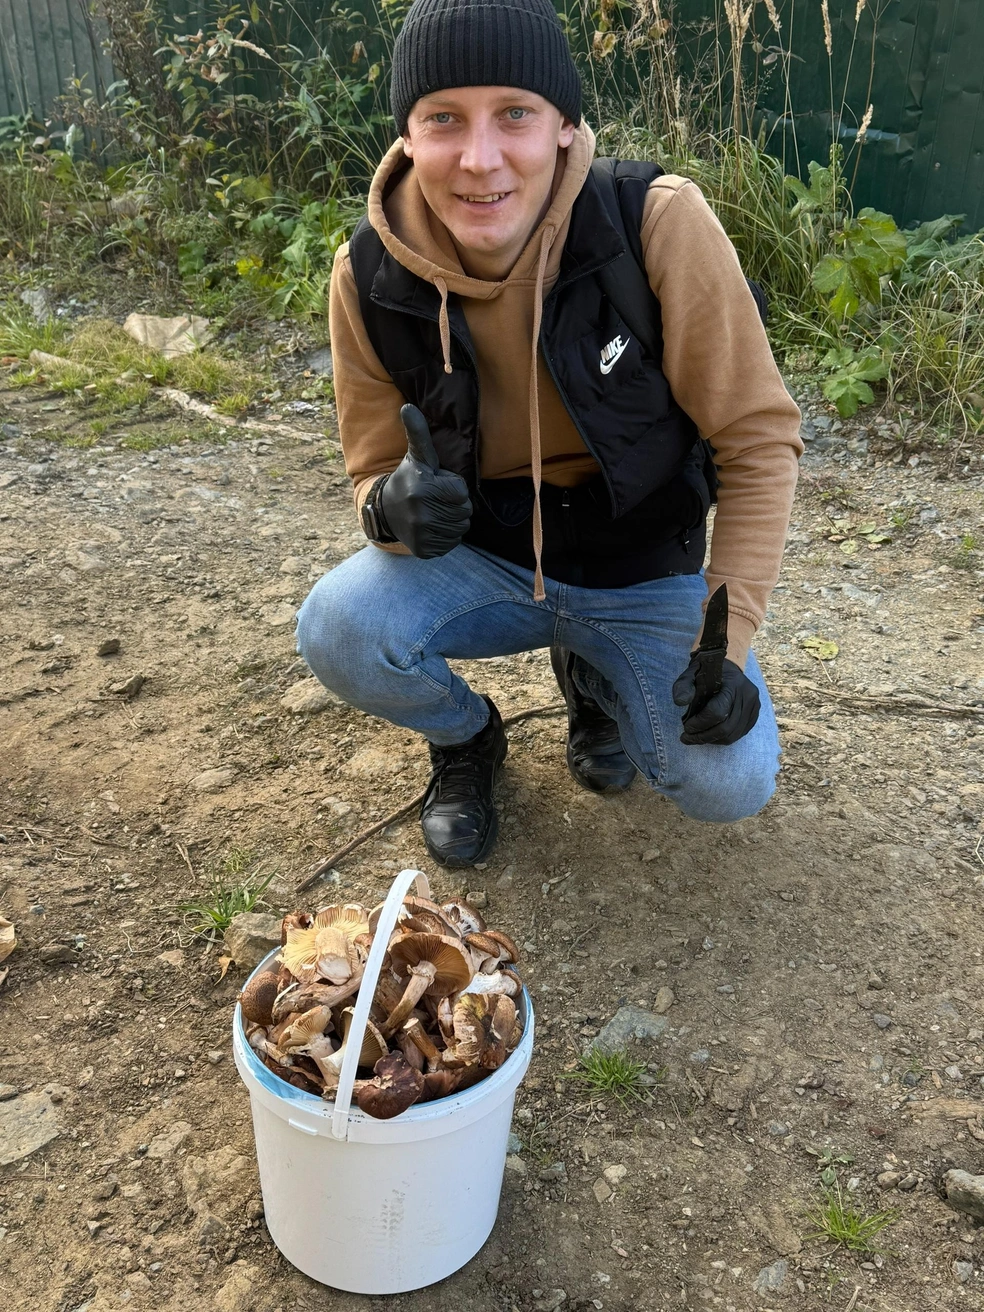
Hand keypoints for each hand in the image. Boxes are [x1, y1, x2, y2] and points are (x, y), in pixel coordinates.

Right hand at [377, 405, 471, 558]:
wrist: (386, 511)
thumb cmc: (409, 479)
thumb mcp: (416, 456)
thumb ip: (418, 432)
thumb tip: (408, 406)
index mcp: (422, 488)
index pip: (461, 491)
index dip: (452, 486)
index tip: (436, 484)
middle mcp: (421, 512)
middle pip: (464, 511)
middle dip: (454, 504)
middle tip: (436, 499)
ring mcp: (422, 533)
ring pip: (461, 528)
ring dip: (452, 520)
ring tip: (434, 512)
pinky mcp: (425, 549)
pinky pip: (452, 543)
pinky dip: (446, 536)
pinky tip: (432, 527)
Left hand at [672, 654, 760, 745]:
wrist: (726, 667)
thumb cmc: (706, 671)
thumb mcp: (691, 673)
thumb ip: (683, 686)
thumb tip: (679, 701)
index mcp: (733, 684)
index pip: (717, 711)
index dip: (699, 723)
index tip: (686, 726)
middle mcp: (748, 696)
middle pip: (726, 728)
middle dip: (703, 736)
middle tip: (686, 737)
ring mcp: (754, 707)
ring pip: (732, 735)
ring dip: (711, 740)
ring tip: (695, 737)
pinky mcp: (754, 716)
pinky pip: (738, 735)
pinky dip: (720, 738)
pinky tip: (708, 735)